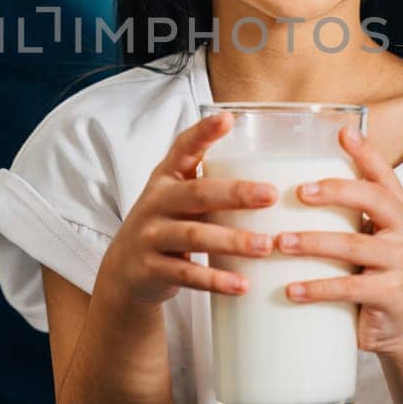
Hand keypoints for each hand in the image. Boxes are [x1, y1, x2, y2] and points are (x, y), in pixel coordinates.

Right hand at [100, 112, 278, 309]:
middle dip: (236, 194)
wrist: (125, 271)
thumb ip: (211, 184)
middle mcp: (155, 202)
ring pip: (194, 235)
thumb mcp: (179, 198)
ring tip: (266, 246)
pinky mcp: (150, 269)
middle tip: (271, 195)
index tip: (228, 119)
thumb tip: (277, 175)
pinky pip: (187, 274)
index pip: (183, 148)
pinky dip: (216, 280)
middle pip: (196, 194)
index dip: (203, 133)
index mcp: (166, 178)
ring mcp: (150, 236)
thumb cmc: (168, 226)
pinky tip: (242, 284)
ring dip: (233, 241)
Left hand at [277, 123, 402, 353]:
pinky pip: (350, 288)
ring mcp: (402, 262)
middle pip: (373, 199)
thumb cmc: (371, 274)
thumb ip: (342, 214)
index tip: (342, 132)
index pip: (383, 174)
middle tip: (298, 191)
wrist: (400, 328)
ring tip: (281, 242)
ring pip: (354, 245)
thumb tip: (283, 187)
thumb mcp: (363, 238)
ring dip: (313, 242)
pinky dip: (317, 288)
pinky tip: (291, 289)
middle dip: (333, 191)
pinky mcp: (391, 295)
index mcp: (399, 210)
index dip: (365, 152)